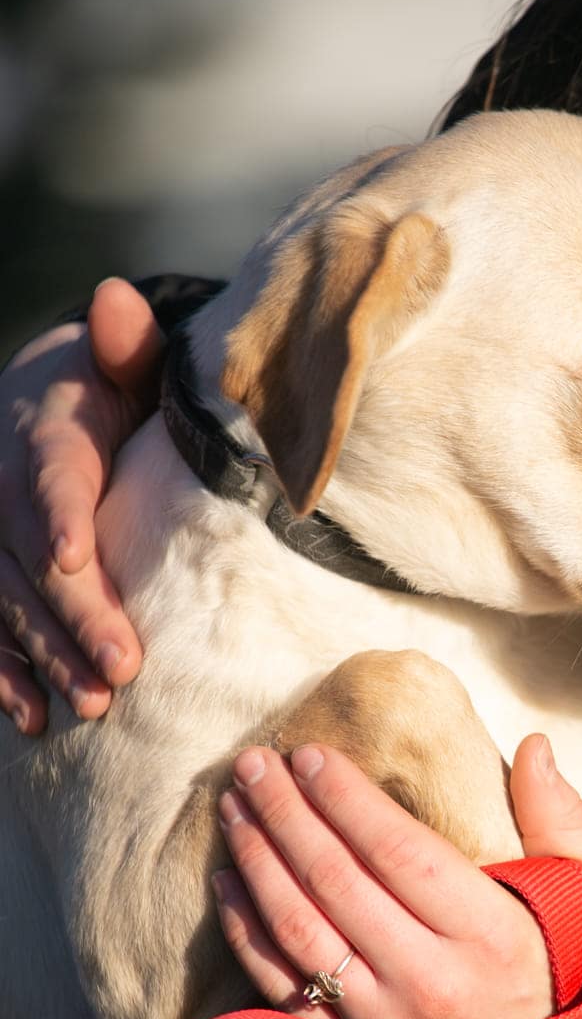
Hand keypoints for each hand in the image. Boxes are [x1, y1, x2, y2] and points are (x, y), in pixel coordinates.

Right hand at [0, 278, 160, 731]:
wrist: (49, 406)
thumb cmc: (112, 391)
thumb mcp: (127, 363)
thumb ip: (132, 347)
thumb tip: (120, 302)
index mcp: (42, 432)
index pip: (50, 475)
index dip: (60, 516)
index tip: (75, 559)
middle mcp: (0, 486)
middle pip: (30, 557)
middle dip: (73, 617)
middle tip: (121, 671)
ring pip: (4, 600)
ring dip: (43, 657)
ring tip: (88, 705)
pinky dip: (3, 672)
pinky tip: (30, 715)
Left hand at [213, 731, 581, 1018]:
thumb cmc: (559, 975)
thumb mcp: (580, 896)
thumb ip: (559, 819)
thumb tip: (535, 745)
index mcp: (488, 932)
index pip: (399, 849)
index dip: (346, 799)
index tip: (310, 753)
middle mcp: (430, 978)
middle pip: (335, 880)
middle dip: (286, 813)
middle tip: (253, 764)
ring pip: (297, 927)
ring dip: (256, 860)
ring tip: (233, 806)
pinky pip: (280, 984)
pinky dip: (244, 931)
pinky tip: (226, 881)